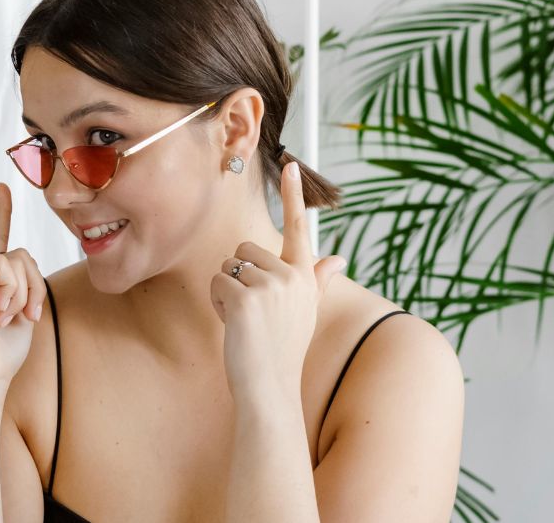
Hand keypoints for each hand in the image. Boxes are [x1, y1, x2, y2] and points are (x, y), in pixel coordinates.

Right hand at [0, 182, 46, 390]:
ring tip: (6, 318)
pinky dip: (12, 293)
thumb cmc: (3, 353)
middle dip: (35, 286)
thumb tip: (24, 264)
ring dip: (24, 294)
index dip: (1, 212)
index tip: (3, 186)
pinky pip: (4, 268)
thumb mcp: (24, 311)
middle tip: (25, 316)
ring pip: (16, 260)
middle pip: (22, 255)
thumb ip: (26, 283)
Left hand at [209, 162, 346, 403]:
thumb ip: (316, 280)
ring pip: (227, 266)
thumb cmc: (281, 349)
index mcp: (305, 276)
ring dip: (226, 292)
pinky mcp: (247, 298)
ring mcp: (271, 286)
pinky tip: (234, 327)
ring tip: (245, 321)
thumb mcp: (303, 310)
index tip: (289, 165)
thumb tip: (336, 259)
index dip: (292, 195)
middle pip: (243, 250)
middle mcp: (292, 276)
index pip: (298, 228)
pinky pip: (216, 284)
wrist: (270, 387)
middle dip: (238, 277)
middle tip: (252, 312)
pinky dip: (217, 305)